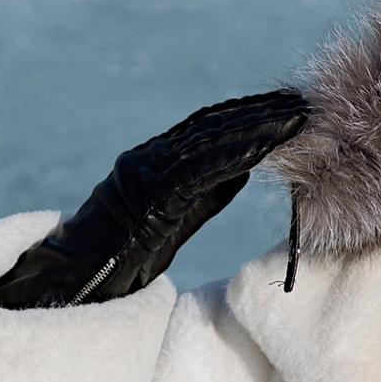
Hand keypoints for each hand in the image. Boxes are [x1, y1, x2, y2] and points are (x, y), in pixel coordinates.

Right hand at [0, 88, 308, 310]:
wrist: (78, 279)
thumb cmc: (123, 259)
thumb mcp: (176, 217)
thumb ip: (207, 190)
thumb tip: (245, 166)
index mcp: (154, 161)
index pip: (208, 130)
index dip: (249, 116)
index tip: (287, 106)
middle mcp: (149, 157)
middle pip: (212, 127)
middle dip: (259, 114)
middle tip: (301, 102)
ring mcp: (145, 171)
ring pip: (208, 141)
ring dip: (255, 129)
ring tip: (295, 120)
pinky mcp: (148, 193)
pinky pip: (197, 170)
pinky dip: (233, 157)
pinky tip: (265, 150)